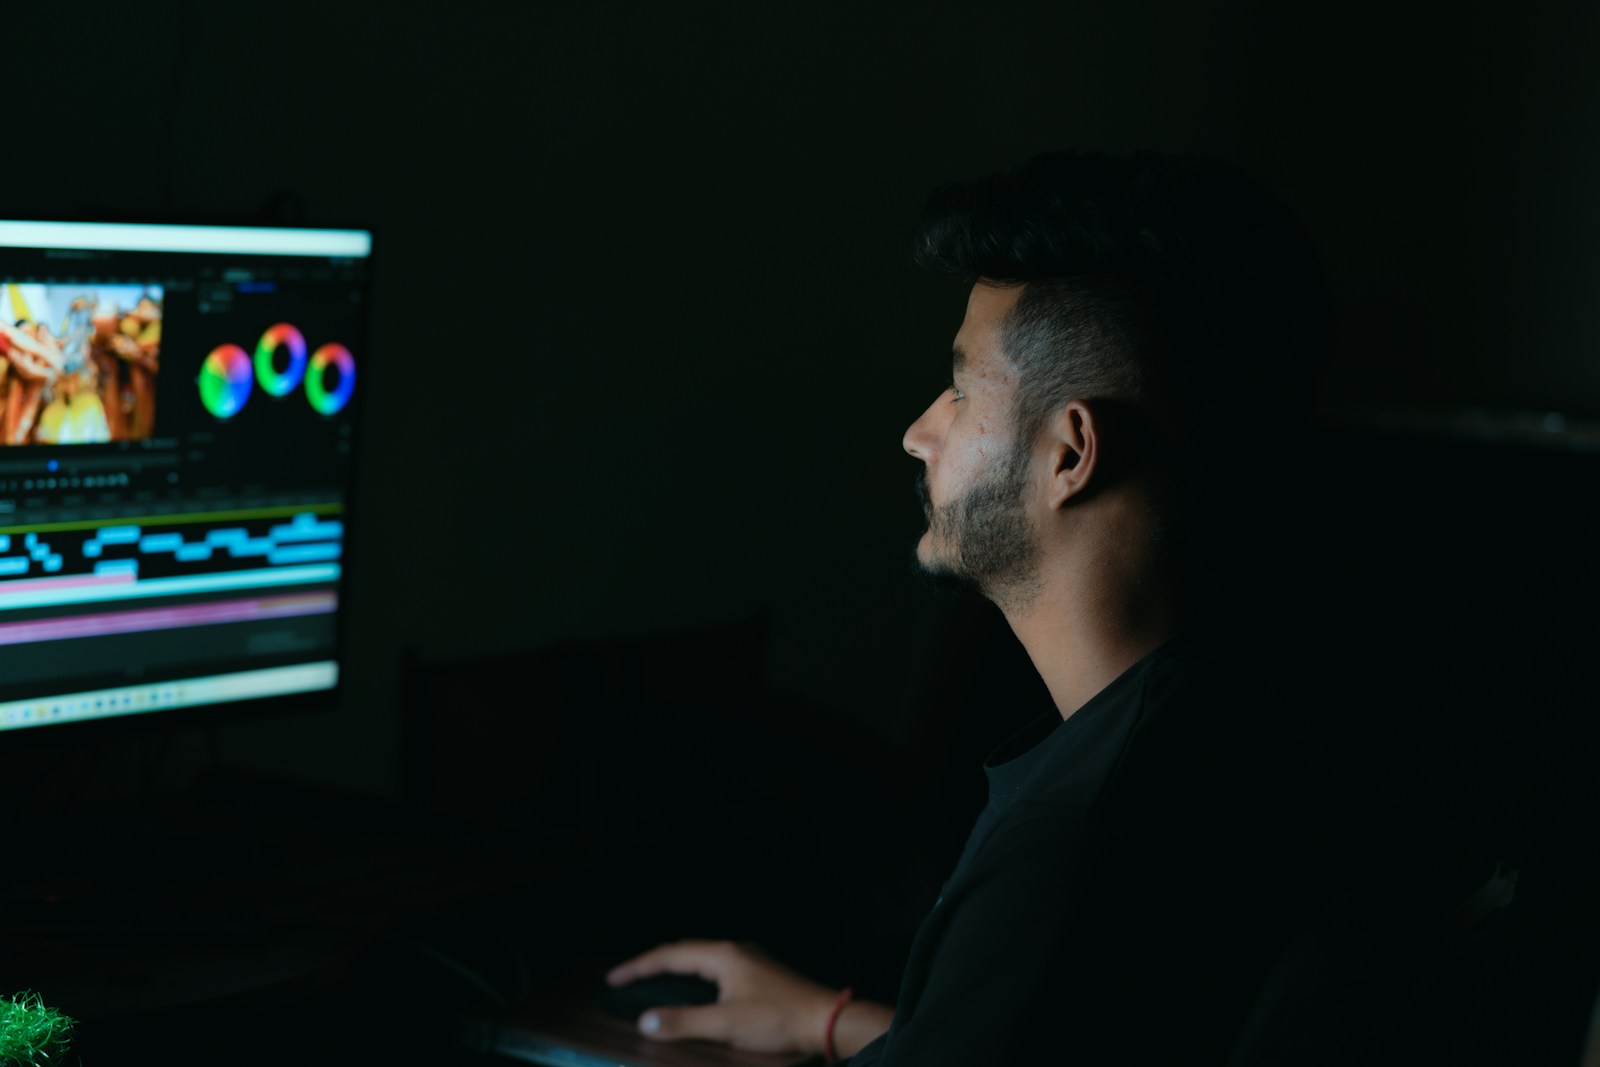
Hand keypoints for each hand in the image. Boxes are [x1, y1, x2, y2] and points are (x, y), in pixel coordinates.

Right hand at [605, 939, 838, 1055]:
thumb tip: (646, 1020)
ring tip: (653, 983)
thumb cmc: (778, 1020)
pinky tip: (695, 993)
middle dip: (652, 965)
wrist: (826, 1019)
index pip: (670, 955)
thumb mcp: (725, 1024)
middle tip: (626, 979)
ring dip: (675, 970)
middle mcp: (735, 951)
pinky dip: (695, 978)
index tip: (614, 978)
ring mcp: (749, 960)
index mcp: (723, 956)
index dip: (638, 967)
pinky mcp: (759, 974)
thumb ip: (683, 1022)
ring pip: (702, 960)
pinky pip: (716, 969)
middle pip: (684, 952)